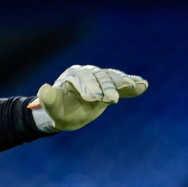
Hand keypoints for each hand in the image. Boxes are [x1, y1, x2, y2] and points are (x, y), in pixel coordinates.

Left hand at [32, 65, 147, 131]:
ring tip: (134, 85)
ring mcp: (100, 80)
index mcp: (73, 76)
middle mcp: (88, 73)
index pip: (83, 78)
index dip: (89, 87)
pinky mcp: (109, 87)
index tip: (95, 99)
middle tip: (111, 100)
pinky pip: (121, 85)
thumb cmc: (58, 110)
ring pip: (112, 78)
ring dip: (123, 82)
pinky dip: (132, 85)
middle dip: (106, 87)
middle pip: (100, 76)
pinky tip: (143, 85)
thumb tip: (43, 89)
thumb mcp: (51, 106)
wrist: (66, 113)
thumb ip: (47, 98)